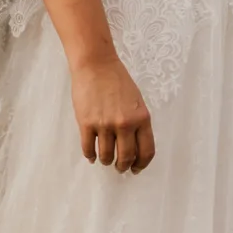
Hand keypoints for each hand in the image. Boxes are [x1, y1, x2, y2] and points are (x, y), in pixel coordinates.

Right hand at [70, 52, 154, 173]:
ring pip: (106, 156)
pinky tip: (91, 154)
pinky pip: (88, 148)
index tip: (136, 168)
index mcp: (141, 118)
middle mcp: (125, 124)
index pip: (146, 151)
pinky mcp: (86, 123)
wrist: (95, 63)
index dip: (141, 164)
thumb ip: (138, 123)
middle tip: (120, 167)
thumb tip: (134, 147)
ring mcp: (104, 124)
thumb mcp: (136, 101)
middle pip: (126, 157)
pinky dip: (90, 155)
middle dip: (122, 166)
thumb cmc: (117, 79)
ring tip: (105, 159)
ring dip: (106, 160)